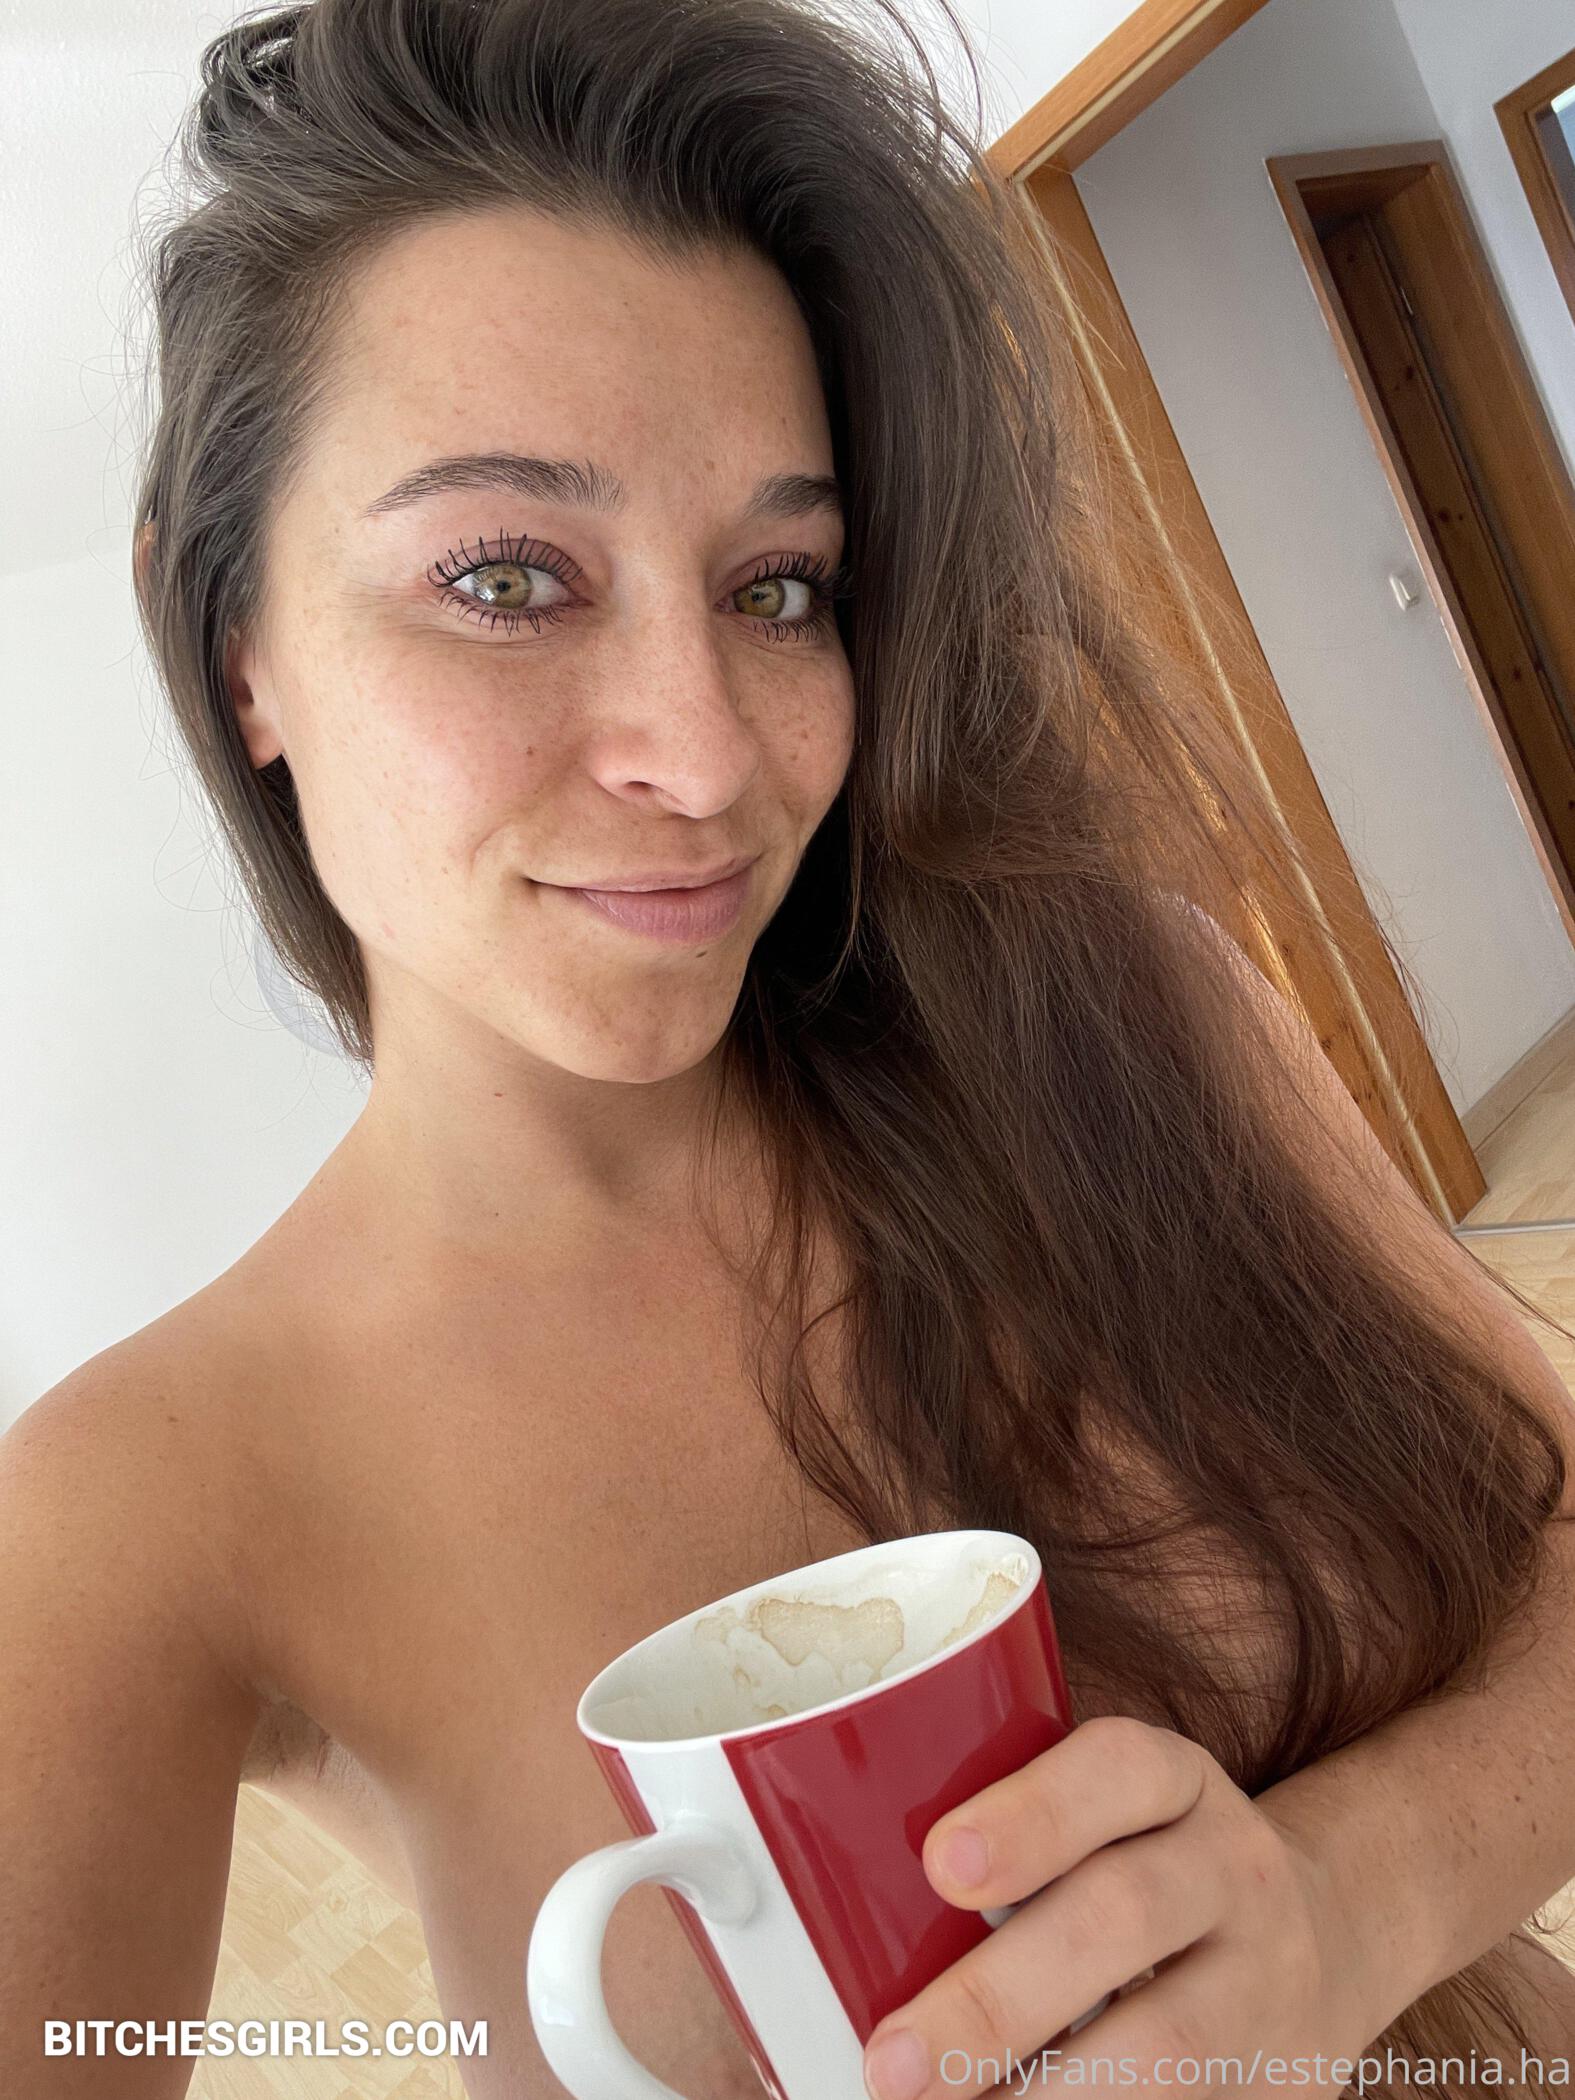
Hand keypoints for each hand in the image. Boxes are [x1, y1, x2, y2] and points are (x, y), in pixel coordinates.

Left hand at [860, 1714, 1385, 2099]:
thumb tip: (818, 1923)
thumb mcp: (1113, 1816)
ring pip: (1169, 2040)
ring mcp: (1268, 1980)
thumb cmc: (1150, 1866)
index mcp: (1176, 1781)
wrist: (1325, 1935)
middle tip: (894, 2063)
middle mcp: (1233, 1868)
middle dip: (997, 1998)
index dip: (1031, 1814)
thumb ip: (1007, 1840)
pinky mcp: (1286, 2078)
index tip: (940, 1865)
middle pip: (1121, 1917)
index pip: (1117, 1768)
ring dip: (1052, 2097)